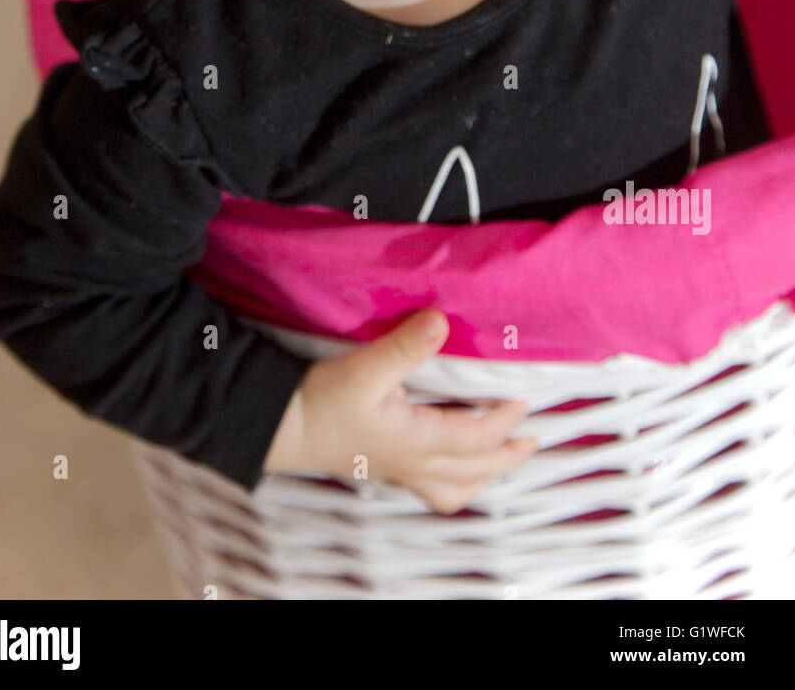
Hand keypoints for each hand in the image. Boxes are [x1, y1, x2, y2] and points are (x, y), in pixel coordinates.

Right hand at [263, 309, 537, 513]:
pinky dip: (456, 482)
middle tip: (531, 437)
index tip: (522, 398)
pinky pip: (433, 490)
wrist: (280, 427)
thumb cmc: (319, 401)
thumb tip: (440, 321)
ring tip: (501, 457)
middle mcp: (414, 464)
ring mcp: (399, 471)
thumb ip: (405, 346)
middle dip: (508, 455)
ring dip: (485, 474)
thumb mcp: (363, 369)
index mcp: (416, 442)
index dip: (505, 421)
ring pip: (456, 488)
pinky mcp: (385, 468)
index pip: (477, 438)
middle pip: (476, 470)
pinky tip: (453, 466)